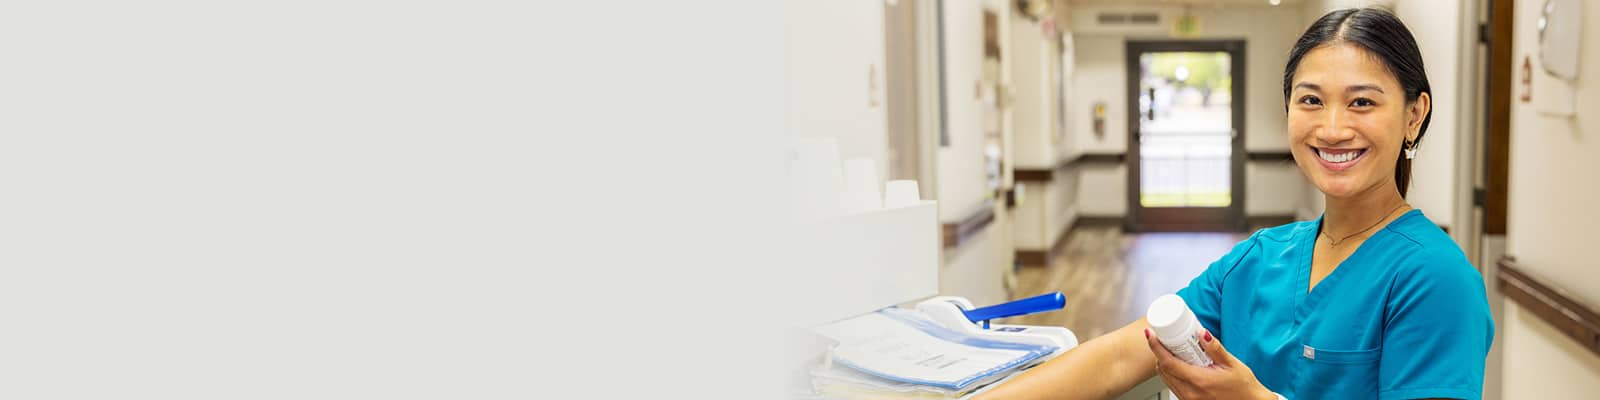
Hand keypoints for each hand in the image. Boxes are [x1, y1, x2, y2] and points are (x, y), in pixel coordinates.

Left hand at [1143, 327, 1275, 399]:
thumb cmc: (1244, 387)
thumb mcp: (1232, 364)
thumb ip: (1215, 348)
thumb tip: (1201, 333)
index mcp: (1199, 381)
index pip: (1168, 362)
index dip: (1156, 347)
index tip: (1150, 335)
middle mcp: (1191, 393)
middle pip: (1163, 370)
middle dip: (1159, 353)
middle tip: (1162, 339)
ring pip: (1166, 379)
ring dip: (1164, 364)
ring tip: (1171, 350)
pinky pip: (1173, 386)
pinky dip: (1171, 374)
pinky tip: (1179, 365)